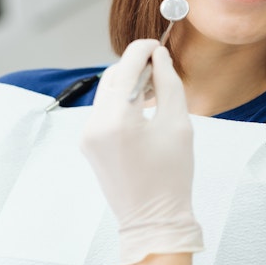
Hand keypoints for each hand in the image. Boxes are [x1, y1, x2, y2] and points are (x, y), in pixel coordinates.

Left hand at [81, 39, 202, 264]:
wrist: (153, 220)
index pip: (126, 67)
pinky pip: (102, 110)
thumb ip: (168, 84)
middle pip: (112, 76)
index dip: (142, 49)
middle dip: (134, 66)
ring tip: (154, 91)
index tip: (157, 44)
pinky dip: (120, 101)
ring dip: (127, 83)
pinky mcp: (88, 144)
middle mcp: (95, 125)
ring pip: (105, 92)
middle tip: (160, 67)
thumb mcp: (178, 124)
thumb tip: (159, 57)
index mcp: (118, 120)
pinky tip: (141, 109)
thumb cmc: (171, 176)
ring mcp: (87, 136)